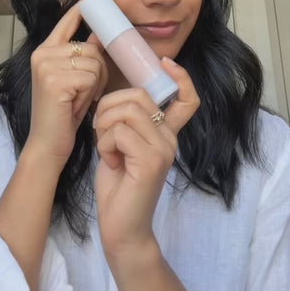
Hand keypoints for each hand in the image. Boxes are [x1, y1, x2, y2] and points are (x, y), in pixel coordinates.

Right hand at [24, 0, 107, 173]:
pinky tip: (77, 105)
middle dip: (98, 71)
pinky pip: (91, 77)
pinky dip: (91, 93)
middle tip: (86, 93)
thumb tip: (101, 34)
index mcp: (46, 50)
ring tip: (80, 100)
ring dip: (96, 84)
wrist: (48, 144)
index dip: (88, 5)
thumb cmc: (64, 112)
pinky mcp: (55, 80)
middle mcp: (43, 54)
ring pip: (95, 62)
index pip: (69, 19)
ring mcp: (47, 66)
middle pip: (91, 48)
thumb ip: (83, 56)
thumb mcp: (76, 79)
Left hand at [94, 57, 199, 258]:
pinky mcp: (152, 161)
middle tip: (102, 132)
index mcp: (166, 132)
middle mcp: (170, 138)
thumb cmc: (118, 185)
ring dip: (104, 126)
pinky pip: (120, 132)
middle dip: (109, 107)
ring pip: (127, 110)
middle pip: (139, 95)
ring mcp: (164, 149)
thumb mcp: (123, 145)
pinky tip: (110, 162)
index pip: (187, 98)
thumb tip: (118, 94)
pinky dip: (105, 144)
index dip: (180, 77)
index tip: (165, 62)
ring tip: (106, 147)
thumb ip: (128, 121)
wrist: (122, 228)